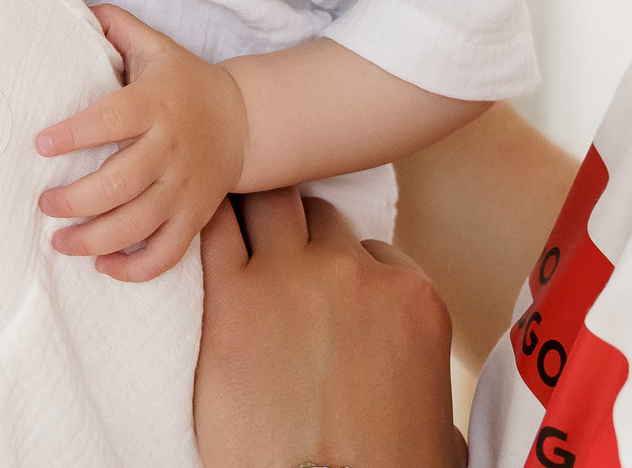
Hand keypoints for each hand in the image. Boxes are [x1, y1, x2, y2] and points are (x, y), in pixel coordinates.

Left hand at [33, 5, 245, 281]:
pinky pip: (166, 254)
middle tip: (44, 201)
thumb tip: (77, 9)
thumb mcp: (155, 46)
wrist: (245, 120)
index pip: (110, 120)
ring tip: (59, 240)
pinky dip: (134, 269)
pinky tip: (103, 265)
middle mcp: (169, 149)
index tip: (40, 144)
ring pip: (137, 225)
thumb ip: (116, 26)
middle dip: (74, 200)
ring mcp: (185, 188)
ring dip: (92, 240)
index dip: (73, 133)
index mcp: (155, 105)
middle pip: (119, 184)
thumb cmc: (184, 83)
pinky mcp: (195, 218)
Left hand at [195, 191, 463, 467]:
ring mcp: (294, 277)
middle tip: (273, 256)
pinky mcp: (233, 296)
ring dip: (254, 217)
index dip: (345, 268)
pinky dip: (206, 228)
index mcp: (413, 299)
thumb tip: (424, 407)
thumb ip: (426, 383)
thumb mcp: (438, 426)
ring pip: (271, 204)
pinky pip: (215, 229)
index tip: (325, 289)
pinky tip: (193, 236)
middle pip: (320, 218)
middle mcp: (357, 274)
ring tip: (233, 235)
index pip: (374, 252)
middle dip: (300, 234)